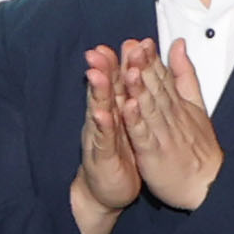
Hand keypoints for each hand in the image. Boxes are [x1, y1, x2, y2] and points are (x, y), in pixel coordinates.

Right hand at [71, 38, 150, 233]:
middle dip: (102, 70)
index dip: (119, 62)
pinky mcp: (100, 156)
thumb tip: (136, 75)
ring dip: (97, 92)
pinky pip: (102, 139)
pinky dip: (102, 126)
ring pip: (98, 110)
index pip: (117, 83)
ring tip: (97, 74)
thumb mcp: (128, 125)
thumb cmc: (118, 157)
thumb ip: (131, 99)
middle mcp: (104, 120)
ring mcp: (99, 137)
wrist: (105, 191)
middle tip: (100, 50)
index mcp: (115, 111)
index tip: (125, 42)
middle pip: (103, 91)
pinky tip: (103, 114)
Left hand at [121, 39, 224, 211]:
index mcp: (178, 104)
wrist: (207, 184)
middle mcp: (171, 116)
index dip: (152, 59)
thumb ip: (185, 75)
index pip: (163, 77)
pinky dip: (137, 122)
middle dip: (144, 67)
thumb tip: (179, 45)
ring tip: (129, 70)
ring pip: (150, 108)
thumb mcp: (196, 105)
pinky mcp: (155, 153)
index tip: (141, 42)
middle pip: (156, 88)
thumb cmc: (197, 146)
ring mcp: (163, 134)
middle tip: (132, 47)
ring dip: (139, 89)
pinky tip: (128, 108)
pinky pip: (144, 136)